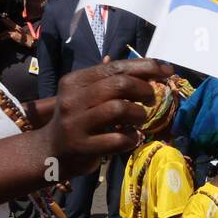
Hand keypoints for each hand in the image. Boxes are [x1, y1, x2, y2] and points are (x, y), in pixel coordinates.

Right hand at [44, 59, 171, 178]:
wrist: (50, 151)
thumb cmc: (76, 120)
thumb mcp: (85, 95)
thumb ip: (110, 80)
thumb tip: (146, 66)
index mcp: (75, 81)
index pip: (115, 67)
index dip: (145, 67)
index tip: (167, 71)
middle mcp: (73, 99)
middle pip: (119, 84)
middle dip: (143, 90)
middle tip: (152, 99)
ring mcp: (75, 123)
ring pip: (118, 109)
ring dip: (138, 114)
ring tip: (140, 119)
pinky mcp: (82, 146)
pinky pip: (117, 139)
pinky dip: (131, 138)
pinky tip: (133, 138)